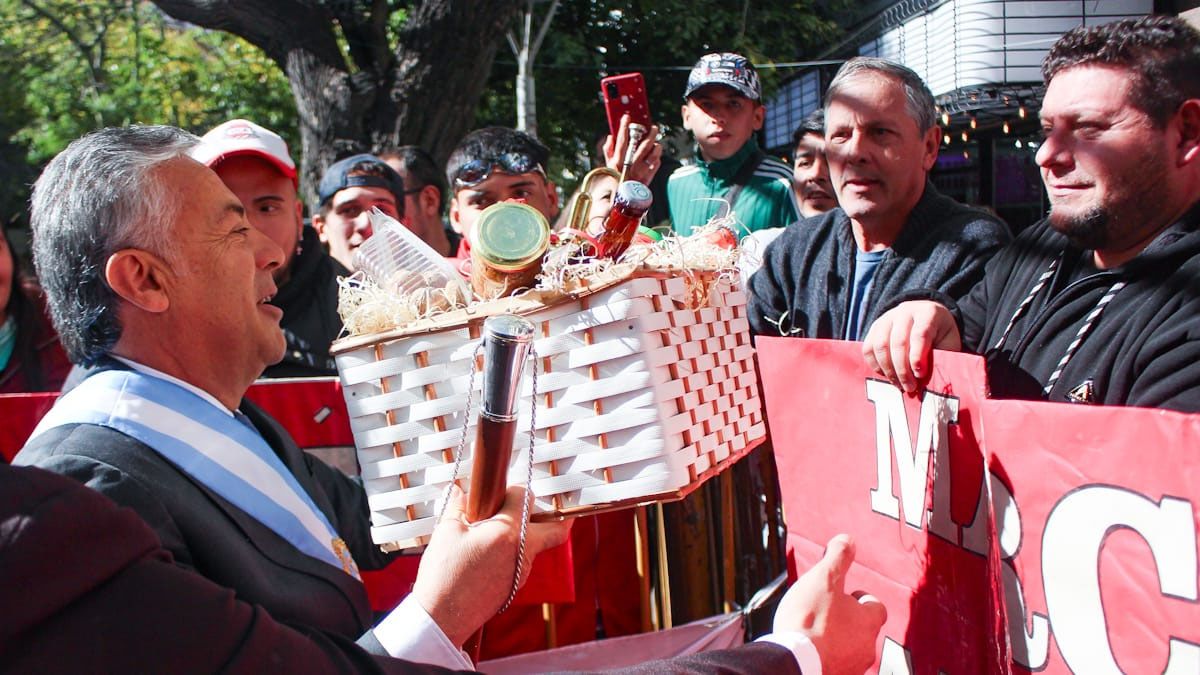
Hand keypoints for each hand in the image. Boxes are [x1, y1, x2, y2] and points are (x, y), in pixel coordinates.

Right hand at [412, 485, 571, 646]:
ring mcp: (522, 572)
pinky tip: (490, 551)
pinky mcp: (515, 586)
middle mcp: (523, 552)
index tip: (500, 492)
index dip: (513, 489)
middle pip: (556, 529)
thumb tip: (458, 491)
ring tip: (499, 528)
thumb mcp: (446, 532)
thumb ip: (457, 507)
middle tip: (539, 506)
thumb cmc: (444, 574)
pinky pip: (523, 562)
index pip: (525, 497)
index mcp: (508, 532)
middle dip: (554, 515)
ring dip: (527, 532)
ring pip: (537, 545)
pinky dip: (514, 551)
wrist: (443, 617)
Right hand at [604, 113, 662, 185]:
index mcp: (618, 161)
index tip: (627, 117)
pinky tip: (655, 156)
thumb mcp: (608, 166)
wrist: (621, 201)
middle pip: (643, 144)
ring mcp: (640, 171)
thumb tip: (610, 137)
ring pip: (653, 153)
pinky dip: (657, 158)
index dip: (624, 127)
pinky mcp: (648, 178)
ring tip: (656, 142)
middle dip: (650, 133)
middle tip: (653, 127)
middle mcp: (630, 165)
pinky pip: (656, 164)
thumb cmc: (614, 182)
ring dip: (656, 145)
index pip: (622, 140)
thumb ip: (608, 151)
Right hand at [774, 535, 886, 673]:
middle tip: (824, 612)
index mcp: (868, 622)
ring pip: (850, 650)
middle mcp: (866, 648)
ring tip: (813, 633)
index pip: (876, 607)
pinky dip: (826, 658)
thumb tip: (848, 540)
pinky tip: (809, 650)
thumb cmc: (809, 621)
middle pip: (862, 630)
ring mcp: (852, 668)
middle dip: (846, 620)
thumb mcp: (823, 578)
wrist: (793, 662)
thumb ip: (838, 557)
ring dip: (836, 641)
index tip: (844, 594)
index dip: (861, 598)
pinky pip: (836, 666)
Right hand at [861, 300, 960, 393]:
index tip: (920, 375)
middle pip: (898, 342)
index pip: (920, 334)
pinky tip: (887, 375)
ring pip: (880, 346)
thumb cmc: (940, 336)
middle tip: (909, 387)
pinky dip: (875, 365)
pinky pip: (868, 348)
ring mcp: (887, 318)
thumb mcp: (948, 344)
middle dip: (902, 369)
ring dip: (888, 370)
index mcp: (928, 313)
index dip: (918, 357)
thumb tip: (923, 379)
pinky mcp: (875, 327)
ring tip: (899, 385)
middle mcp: (905, 311)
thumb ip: (938, 358)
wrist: (928, 320)